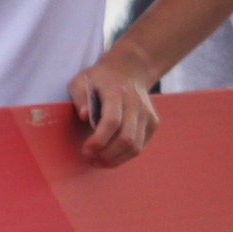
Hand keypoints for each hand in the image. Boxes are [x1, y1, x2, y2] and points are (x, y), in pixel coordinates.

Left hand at [68, 47, 159, 166]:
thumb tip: (84, 116)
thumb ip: (79, 96)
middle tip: (91, 158)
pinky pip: (140, 145)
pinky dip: (126, 154)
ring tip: (100, 161)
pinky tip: (112, 154)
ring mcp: (147, 114)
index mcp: (116, 92)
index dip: (99, 139)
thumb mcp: (81, 80)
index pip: (112, 121)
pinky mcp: (153, 123)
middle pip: (126, 138)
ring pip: (136, 146)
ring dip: (117, 159)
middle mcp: (136, 103)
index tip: (86, 149)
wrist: (128, 70)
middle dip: (108, 154)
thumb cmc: (99, 78)